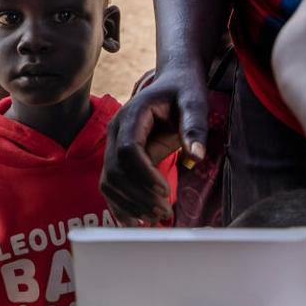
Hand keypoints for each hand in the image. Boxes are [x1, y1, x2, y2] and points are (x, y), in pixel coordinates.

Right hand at [102, 63, 209, 223]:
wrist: (172, 82)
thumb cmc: (183, 91)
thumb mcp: (194, 102)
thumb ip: (194, 126)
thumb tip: (197, 156)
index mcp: (132, 115)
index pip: (128, 150)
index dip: (143, 175)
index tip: (165, 191)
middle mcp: (115, 131)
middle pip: (115, 170)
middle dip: (139, 195)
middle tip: (165, 212)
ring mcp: (113, 145)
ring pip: (109, 181)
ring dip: (130, 204)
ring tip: (156, 218)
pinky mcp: (117, 158)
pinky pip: (111, 185)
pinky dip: (120, 205)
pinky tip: (135, 222)